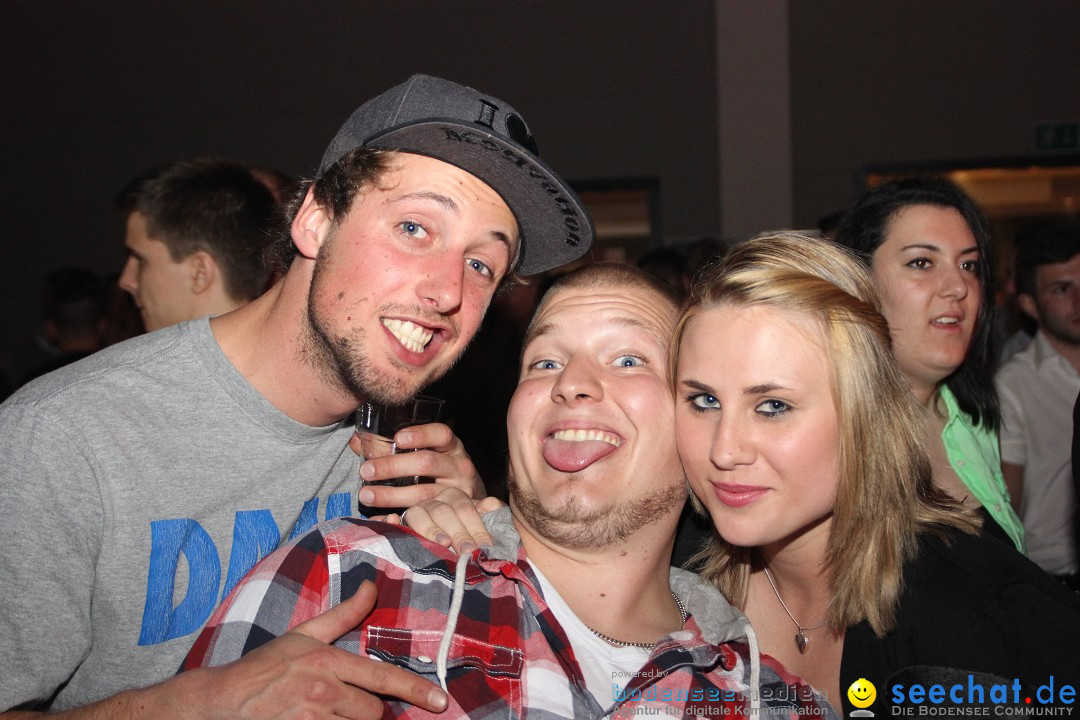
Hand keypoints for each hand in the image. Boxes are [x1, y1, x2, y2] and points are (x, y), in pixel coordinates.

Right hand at [175, 582, 447, 718]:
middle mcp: (323, 691)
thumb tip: (372, 586)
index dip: (415, 690)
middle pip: (373, 712)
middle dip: (366, 711)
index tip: (440, 702)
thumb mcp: (303, 635)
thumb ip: (343, 614)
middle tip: (342, 704)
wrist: (220, 702)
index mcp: (327, 661)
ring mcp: (311, 718)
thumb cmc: (264, 667)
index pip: (382, 677)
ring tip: (322, 712)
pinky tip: (315, 719)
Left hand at [353, 423, 483, 508]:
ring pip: (422, 493)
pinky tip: (382, 517)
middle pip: (426, 463)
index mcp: (452, 447)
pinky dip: (400, 517)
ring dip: (390, 495)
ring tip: (366, 494)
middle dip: (393, 466)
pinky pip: (423, 516)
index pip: (441, 434)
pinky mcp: (449, 516)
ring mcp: (457, 492)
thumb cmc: (443, 473)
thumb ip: (399, 447)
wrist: (472, 505)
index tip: (398, 438)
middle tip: (366, 470)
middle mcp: (458, 467)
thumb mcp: (432, 454)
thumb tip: (357, 442)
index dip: (421, 434)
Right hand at [385, 488, 504, 553]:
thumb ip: (487, 513)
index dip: (476, 527)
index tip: (484, 546)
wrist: (445, 535)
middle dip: (457, 532)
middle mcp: (434, 500)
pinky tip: (391, 520)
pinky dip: (389, 521)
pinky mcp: (399, 521)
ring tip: (443, 543)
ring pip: (419, 515)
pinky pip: (391, 519)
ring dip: (431, 529)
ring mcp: (416, 510)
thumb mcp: (477, 521)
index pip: (466, 508)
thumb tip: (493, 505)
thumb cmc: (464, 531)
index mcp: (455, 496)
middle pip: (444, 512)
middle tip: (467, 551)